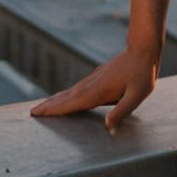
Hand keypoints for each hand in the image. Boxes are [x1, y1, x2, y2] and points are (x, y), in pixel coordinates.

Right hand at [29, 46, 160, 133]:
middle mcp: (93, 84)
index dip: (55, 109)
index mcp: (98, 91)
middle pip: (67, 97)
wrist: (144, 49)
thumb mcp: (138, 95)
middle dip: (50, 105)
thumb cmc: (143, 73)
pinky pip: (79, 87)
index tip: (38, 112)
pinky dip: (68, 92)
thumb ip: (122, 111)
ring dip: (57, 98)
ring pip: (72, 91)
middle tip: (32, 112)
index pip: (72, 103)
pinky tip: (68, 95)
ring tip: (44, 106)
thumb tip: (107, 126)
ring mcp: (95, 78)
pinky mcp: (100, 75)